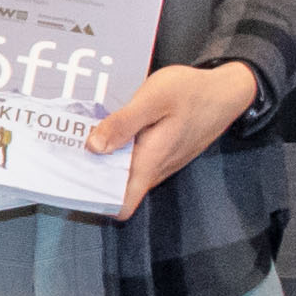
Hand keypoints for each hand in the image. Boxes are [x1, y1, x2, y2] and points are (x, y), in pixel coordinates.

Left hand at [78, 58, 260, 211]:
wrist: (227, 90)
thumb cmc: (191, 92)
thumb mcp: (154, 99)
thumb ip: (123, 123)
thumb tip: (93, 147)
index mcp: (150, 162)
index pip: (122, 204)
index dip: (96, 200)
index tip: (73, 181)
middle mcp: (156, 169)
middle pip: (119, 189)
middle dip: (93, 176)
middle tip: (67, 153)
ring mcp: (162, 162)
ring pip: (128, 174)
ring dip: (106, 162)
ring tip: (81, 140)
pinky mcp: (165, 152)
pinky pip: (138, 161)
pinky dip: (121, 151)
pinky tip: (111, 131)